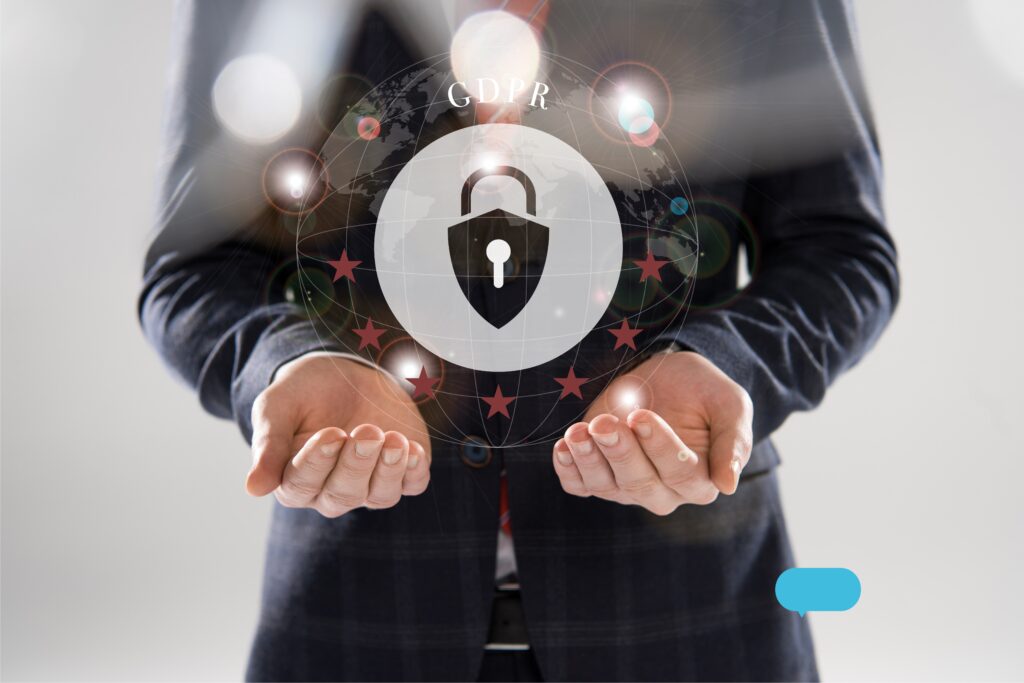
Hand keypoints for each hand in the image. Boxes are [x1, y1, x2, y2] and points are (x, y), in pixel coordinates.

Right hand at [246, 354, 430, 516]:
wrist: (345, 373)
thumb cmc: (304, 392)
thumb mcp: (278, 406)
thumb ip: (268, 443)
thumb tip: (254, 488)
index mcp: (293, 479)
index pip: (301, 485)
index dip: (317, 462)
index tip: (331, 433)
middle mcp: (330, 490)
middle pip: (342, 494)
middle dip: (356, 463)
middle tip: (367, 431)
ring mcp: (369, 484)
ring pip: (379, 495)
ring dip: (388, 469)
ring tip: (394, 439)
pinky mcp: (401, 472)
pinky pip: (411, 485)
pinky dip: (414, 471)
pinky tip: (413, 449)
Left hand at [552, 351, 752, 515]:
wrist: (666, 376)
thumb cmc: (702, 391)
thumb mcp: (730, 404)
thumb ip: (734, 442)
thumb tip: (728, 485)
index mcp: (701, 480)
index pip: (680, 473)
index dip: (659, 446)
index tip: (640, 416)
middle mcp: (664, 492)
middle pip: (640, 483)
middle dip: (619, 452)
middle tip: (604, 422)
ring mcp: (628, 487)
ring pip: (606, 486)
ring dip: (589, 459)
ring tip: (578, 432)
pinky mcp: (599, 475)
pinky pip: (579, 485)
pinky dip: (568, 469)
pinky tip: (564, 446)